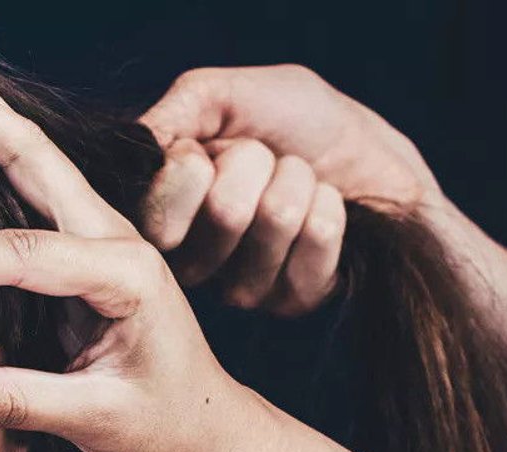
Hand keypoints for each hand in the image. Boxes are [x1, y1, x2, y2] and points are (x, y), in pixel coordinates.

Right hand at [0, 32, 256, 451]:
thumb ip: (18, 403)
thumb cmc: (162, 424)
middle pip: (28, 153)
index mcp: (127, 274)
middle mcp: (115, 234)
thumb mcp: (97, 422)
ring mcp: (97, 227)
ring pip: (26, 147)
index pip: (27, 253)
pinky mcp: (79, 234)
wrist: (207, 424)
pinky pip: (28, 169)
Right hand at [136, 64, 442, 314]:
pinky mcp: (292, 301)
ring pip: (275, 220)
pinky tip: (327, 209)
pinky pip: (316, 241)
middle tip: (263, 159)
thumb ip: (174, 113)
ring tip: (298, 179)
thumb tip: (141, 146)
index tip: (207, 150)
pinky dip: (330, 207)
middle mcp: (192, 263)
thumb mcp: (222, 95)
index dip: (188, 172)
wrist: (365, 148)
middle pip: (223, 213)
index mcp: (161, 216)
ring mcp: (241, 288)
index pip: (153, 217)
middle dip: (255, 162)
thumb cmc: (289, 121)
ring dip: (298, 180)